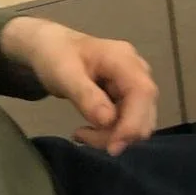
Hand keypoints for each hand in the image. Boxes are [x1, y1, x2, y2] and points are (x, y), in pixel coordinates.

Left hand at [1, 15, 158, 154]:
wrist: (52, 47)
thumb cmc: (56, 56)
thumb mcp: (64, 74)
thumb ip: (86, 96)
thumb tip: (108, 121)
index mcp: (124, 59)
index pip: (143, 93)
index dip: (133, 123)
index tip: (112, 147)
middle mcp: (137, 71)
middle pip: (143, 112)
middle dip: (118, 133)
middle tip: (81, 136)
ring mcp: (134, 84)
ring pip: (138, 122)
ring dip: (112, 135)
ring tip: (81, 133)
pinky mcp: (128, 97)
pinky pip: (128, 122)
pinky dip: (110, 132)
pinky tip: (88, 129)